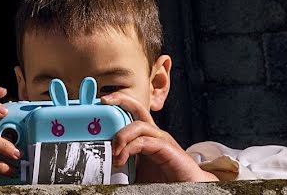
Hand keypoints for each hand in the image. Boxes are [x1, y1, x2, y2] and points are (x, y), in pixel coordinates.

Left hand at [101, 92, 218, 182]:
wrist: (190, 189)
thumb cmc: (163, 181)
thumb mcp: (135, 172)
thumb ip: (121, 166)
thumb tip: (99, 169)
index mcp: (145, 136)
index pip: (129, 114)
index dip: (114, 107)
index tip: (96, 108)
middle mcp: (153, 134)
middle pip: (137, 108)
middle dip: (119, 100)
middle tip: (101, 103)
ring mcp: (162, 140)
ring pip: (139, 124)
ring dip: (121, 135)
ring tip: (113, 152)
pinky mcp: (168, 149)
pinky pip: (146, 141)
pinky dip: (130, 147)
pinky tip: (121, 159)